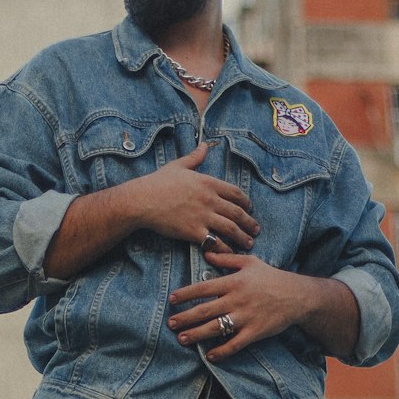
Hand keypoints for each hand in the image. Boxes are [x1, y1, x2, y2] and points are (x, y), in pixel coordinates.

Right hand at [129, 143, 258, 253]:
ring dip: (242, 237)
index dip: (246, 202)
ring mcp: (203, 216)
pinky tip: (230, 253)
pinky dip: (225, 248)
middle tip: (255, 229)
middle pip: (237, 212)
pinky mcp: (194, 231)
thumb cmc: (157, 182)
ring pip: (231, 228)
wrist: (142, 200)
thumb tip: (205, 145)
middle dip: (249, 222)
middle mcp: (210, 199)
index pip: (235, 193)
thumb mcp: (178, 165)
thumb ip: (194, 157)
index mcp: (208, 183)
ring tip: (249, 243)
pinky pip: (216, 242)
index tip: (249, 208)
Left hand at [167, 254, 312, 359]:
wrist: (298, 295)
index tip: (172, 299)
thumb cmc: (272, 277)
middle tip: (170, 324)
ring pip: (216, 328)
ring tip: (182, 339)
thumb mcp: (250, 262)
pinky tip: (210, 356)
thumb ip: (227, 259)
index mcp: (234, 282)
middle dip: (185, 318)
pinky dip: (222, 351)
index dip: (186, 294)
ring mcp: (246, 317)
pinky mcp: (255, 332)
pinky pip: (235, 344)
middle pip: (205, 310)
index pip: (204, 288)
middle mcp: (237, 300)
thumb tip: (206, 254)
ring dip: (197, 335)